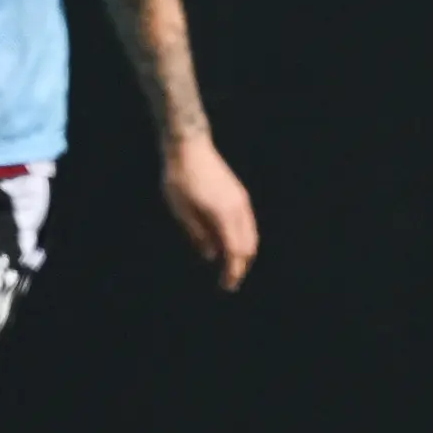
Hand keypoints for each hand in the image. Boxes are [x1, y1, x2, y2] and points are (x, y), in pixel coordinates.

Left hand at [163, 130, 258, 290]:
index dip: (233, 272)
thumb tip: (212, 255)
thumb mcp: (181, 210)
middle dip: (241, 267)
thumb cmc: (180, 178)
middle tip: (229, 281)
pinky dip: (244, 239)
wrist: (189, 146)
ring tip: (231, 266)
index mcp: (223, 215)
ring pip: (252, 235)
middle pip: (249, 246)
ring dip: (244, 253)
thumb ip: (198, 235)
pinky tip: (231, 245)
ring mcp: (241, 200)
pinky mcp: (239, 194)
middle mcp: (238, 209)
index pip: (236, 252)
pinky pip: (248, 224)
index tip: (226, 286)